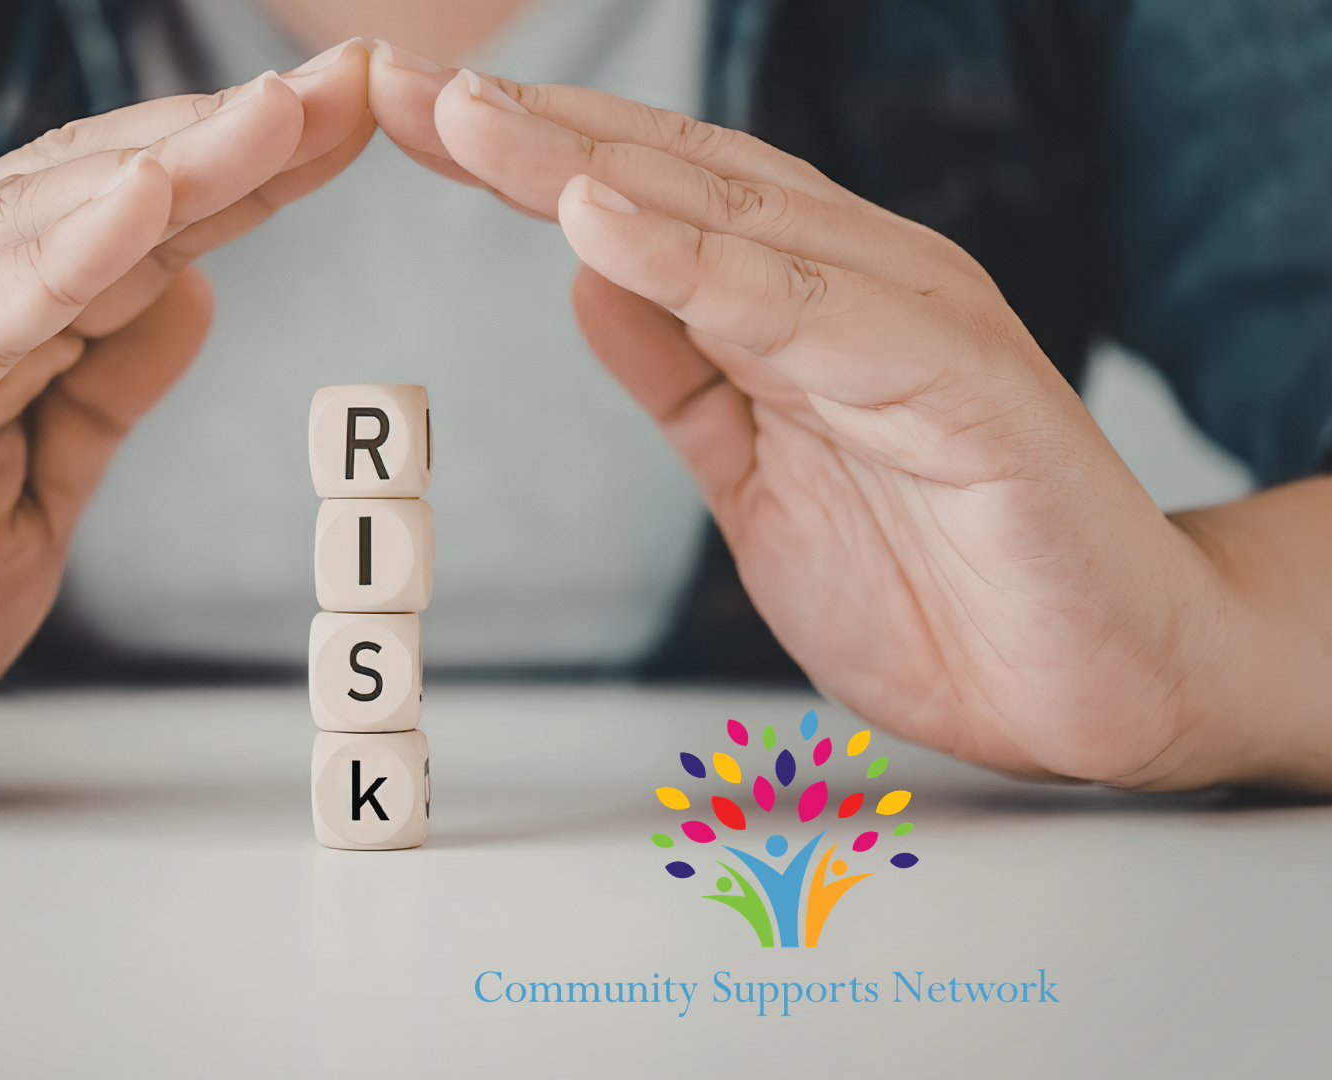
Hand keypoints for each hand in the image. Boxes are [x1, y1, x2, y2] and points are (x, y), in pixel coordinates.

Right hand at [0, 44, 376, 796]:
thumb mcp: (30, 502)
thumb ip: (99, 397)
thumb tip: (199, 293)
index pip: (139, 227)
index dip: (253, 172)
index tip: (361, 121)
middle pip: (102, 199)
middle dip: (234, 140)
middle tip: (356, 84)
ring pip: (34, 239)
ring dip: (163, 171)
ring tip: (271, 115)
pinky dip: (47, 269)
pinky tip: (135, 214)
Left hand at [370, 47, 1249, 788]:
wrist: (1094, 682)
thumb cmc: (938, 578)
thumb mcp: (756, 476)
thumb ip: (684, 377)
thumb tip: (587, 281)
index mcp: (801, 302)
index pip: (641, 199)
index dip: (520, 157)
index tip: (407, 121)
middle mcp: (853, 283)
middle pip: (667, 179)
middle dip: (528, 132)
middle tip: (408, 86)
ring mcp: (910, 322)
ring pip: (730, 220)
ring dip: (589, 166)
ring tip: (477, 125)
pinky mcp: (961, 385)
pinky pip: (811, 314)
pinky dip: (704, 265)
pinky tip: (602, 222)